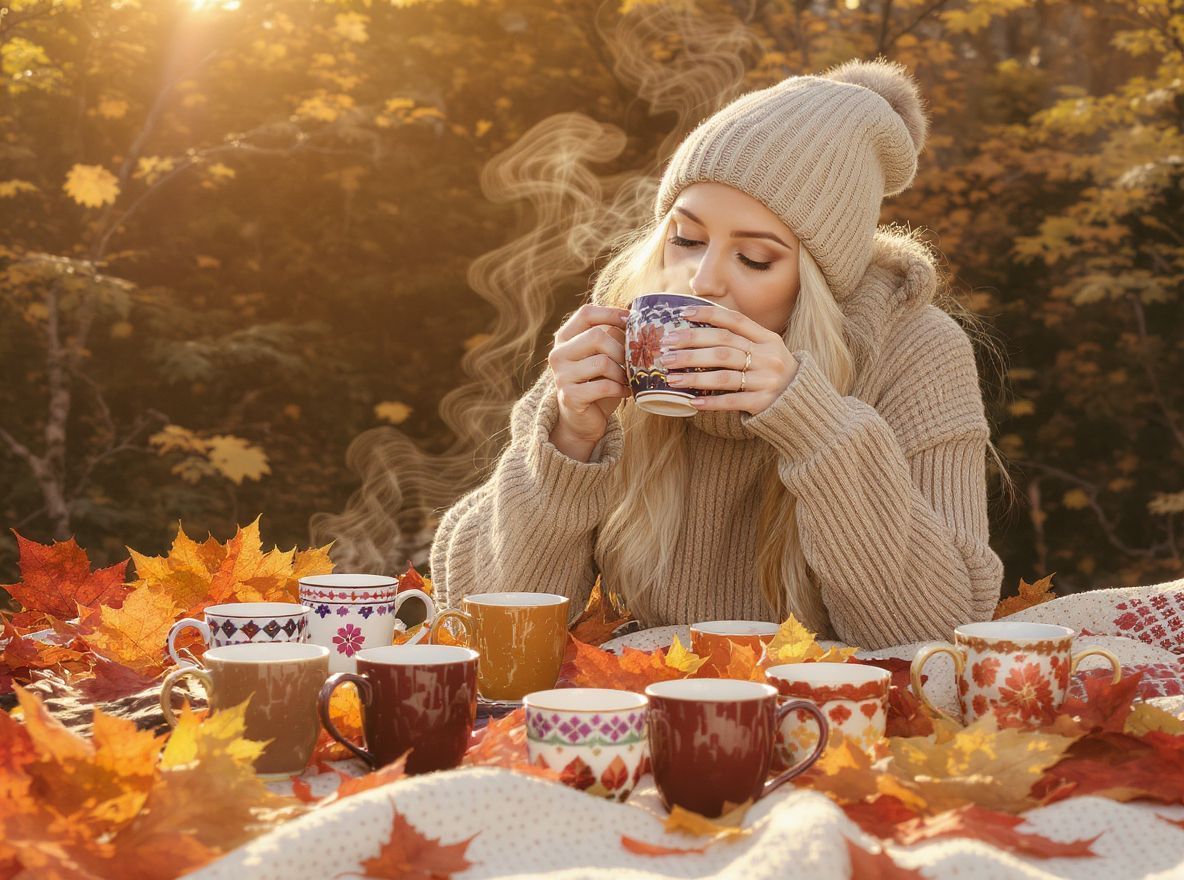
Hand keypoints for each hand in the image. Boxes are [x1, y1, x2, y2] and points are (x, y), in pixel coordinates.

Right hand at [548, 304, 631, 444]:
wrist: (582, 419)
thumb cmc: (597, 382)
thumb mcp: (603, 355)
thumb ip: (612, 337)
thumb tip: (638, 319)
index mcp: (565, 337)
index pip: (587, 313)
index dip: (612, 314)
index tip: (632, 321)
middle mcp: (558, 353)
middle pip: (597, 336)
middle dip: (621, 349)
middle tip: (633, 361)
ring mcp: (561, 375)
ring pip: (602, 362)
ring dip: (622, 372)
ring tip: (628, 379)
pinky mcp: (570, 396)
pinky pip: (604, 386)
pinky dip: (621, 389)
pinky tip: (625, 392)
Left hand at [658, 306, 798, 415]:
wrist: (803, 406)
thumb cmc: (774, 375)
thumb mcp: (767, 352)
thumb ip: (742, 341)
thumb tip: (698, 331)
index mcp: (769, 339)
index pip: (735, 321)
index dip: (708, 314)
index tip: (682, 313)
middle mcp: (769, 357)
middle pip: (724, 346)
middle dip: (691, 346)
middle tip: (666, 349)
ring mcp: (767, 380)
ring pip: (724, 375)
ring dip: (694, 376)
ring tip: (671, 378)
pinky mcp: (763, 403)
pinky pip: (731, 401)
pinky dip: (710, 401)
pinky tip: (691, 402)